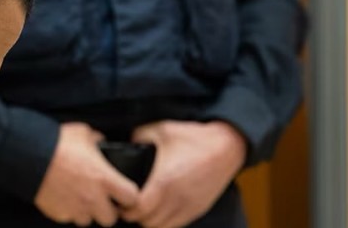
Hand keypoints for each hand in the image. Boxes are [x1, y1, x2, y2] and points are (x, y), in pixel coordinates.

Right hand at [34, 122, 138, 226]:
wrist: (28, 155)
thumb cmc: (56, 143)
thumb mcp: (83, 133)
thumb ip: (98, 141)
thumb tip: (101, 143)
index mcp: (104, 179)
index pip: (132, 198)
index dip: (129, 195)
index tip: (124, 192)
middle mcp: (93, 198)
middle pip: (111, 219)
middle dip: (107, 209)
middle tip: (100, 198)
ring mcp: (75, 209)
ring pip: (88, 221)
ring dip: (86, 211)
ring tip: (79, 196)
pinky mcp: (58, 214)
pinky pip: (68, 217)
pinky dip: (68, 210)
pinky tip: (63, 196)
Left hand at [121, 120, 246, 227]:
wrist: (227, 146)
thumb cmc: (194, 138)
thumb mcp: (161, 129)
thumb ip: (139, 136)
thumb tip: (127, 142)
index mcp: (164, 181)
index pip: (139, 210)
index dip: (126, 208)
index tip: (120, 201)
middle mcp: (177, 198)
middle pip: (149, 223)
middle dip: (135, 216)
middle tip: (128, 206)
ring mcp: (189, 206)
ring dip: (150, 221)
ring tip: (143, 209)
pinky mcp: (198, 209)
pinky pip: (177, 224)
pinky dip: (166, 222)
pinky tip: (160, 210)